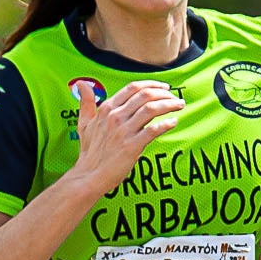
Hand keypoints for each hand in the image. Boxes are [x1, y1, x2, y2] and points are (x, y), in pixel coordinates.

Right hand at [75, 79, 181, 195]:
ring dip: (169, 104)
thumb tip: (81, 84)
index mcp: (106, 109)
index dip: (152, 84)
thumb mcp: (84, 123)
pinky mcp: (131, 146)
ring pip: (152, 109)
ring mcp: (123, 131)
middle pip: (145, 95)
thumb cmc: (89, 152)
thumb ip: (86, 102)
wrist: (89, 176)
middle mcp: (115, 117)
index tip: (164, 88)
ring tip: (179, 106)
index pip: (133, 88)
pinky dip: (166, 124)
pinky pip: (153, 130)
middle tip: (175, 98)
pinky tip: (173, 122)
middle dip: (164, 94)